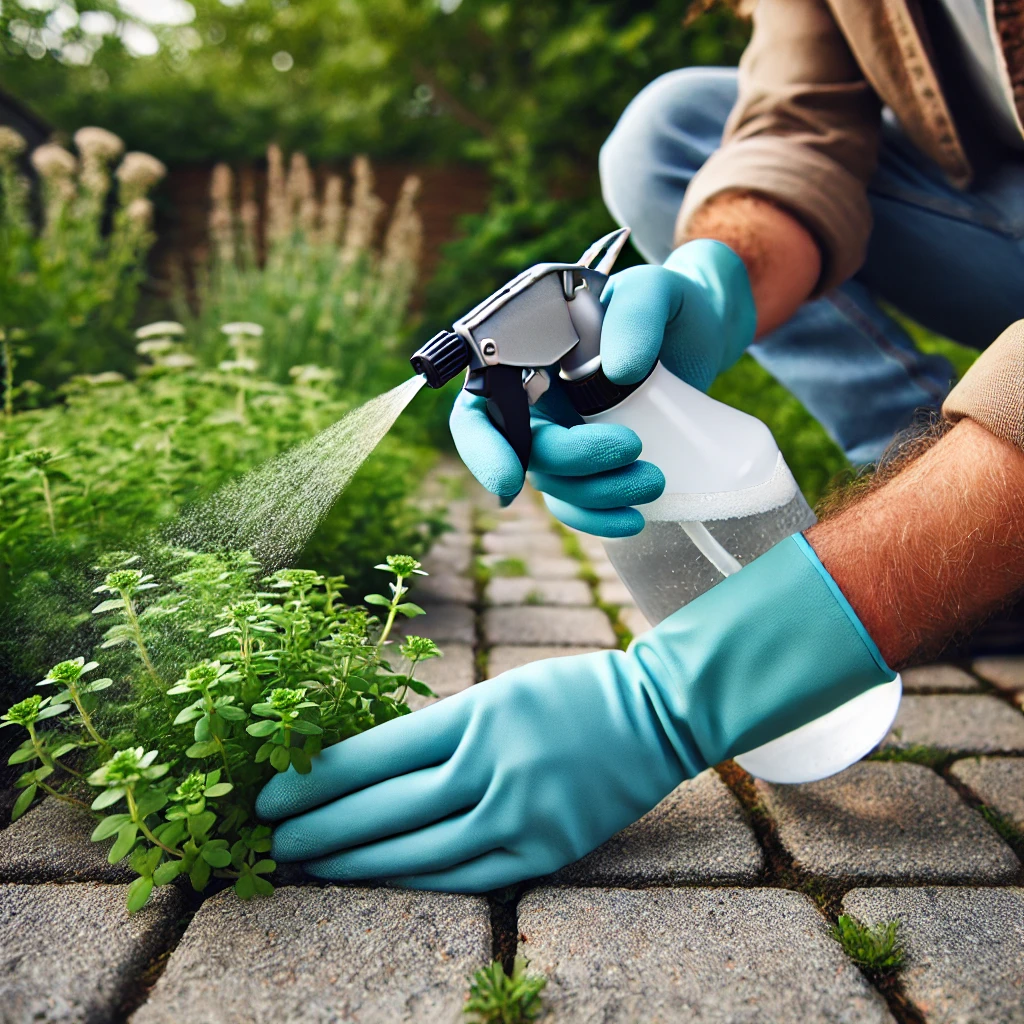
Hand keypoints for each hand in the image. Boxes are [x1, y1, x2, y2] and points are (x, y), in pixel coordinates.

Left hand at [257, 534, 894, 891]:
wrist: (656, 713)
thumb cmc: (569, 692)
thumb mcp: (499, 690)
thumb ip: (443, 730)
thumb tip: (369, 768)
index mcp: (476, 712)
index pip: (375, 752)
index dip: (315, 778)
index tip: (271, 793)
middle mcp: (493, 764)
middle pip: (385, 806)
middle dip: (318, 826)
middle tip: (270, 840)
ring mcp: (520, 812)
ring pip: (416, 850)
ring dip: (353, 861)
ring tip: (307, 867)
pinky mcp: (545, 850)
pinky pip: (464, 875)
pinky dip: (412, 880)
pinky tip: (374, 882)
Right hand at [449, 240, 754, 536]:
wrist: (703, 329)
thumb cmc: (664, 303)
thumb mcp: (652, 291)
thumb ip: (634, 315)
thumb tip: (619, 371)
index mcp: (524, 355)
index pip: (478, 408)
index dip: (483, 447)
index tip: (510, 479)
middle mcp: (533, 400)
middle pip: (523, 453)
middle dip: (570, 463)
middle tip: (630, 447)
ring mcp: (563, 434)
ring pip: (555, 484)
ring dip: (596, 494)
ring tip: (653, 479)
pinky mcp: (594, 462)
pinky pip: (581, 502)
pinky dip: (601, 517)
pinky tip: (635, 517)